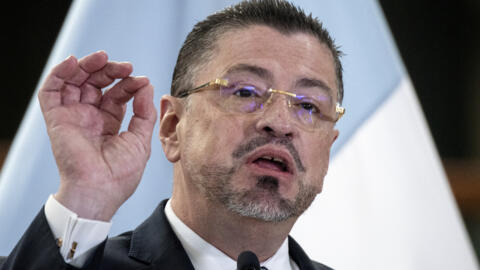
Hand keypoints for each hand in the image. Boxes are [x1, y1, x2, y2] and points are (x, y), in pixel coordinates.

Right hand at [38, 51, 156, 220]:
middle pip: (96, 84)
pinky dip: (59, 73)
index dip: (128, 84)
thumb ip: (143, 112)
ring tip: (102, 57)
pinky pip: (51, 91)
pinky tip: (73, 62)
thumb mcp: (140, 139)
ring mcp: (72, 117)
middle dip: (110, 71)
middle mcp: (89, 118)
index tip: (141, 80)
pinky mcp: (57, 119)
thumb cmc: (121, 173)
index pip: (116, 95)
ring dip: (87, 66)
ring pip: (75, 82)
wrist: (100, 190)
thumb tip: (146, 85)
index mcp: (108, 124)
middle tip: (125, 66)